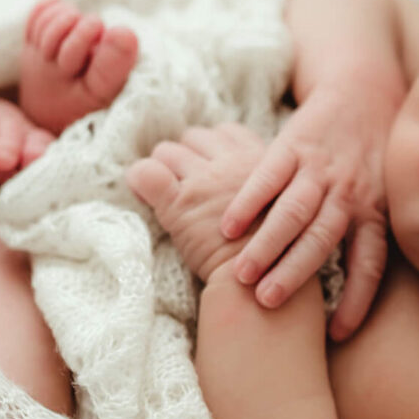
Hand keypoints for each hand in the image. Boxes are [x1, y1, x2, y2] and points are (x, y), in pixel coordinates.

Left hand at [125, 123, 268, 283]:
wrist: (258, 285)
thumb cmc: (271, 255)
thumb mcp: (279, 208)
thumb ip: (263, 188)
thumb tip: (238, 181)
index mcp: (260, 162)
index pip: (226, 133)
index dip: (212, 149)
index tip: (208, 171)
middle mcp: (232, 164)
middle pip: (195, 137)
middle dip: (186, 156)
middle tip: (184, 185)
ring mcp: (204, 181)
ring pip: (167, 151)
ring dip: (162, 169)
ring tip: (166, 195)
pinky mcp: (179, 204)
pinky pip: (146, 173)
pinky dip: (139, 178)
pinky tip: (144, 192)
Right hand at [218, 76, 396, 340]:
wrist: (363, 94)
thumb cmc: (373, 160)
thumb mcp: (384, 199)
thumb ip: (369, 240)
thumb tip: (359, 300)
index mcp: (373, 211)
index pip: (369, 263)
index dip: (357, 300)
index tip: (336, 335)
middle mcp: (348, 192)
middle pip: (321, 238)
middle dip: (294, 272)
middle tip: (266, 302)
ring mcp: (320, 168)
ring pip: (293, 210)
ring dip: (266, 242)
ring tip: (240, 273)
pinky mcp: (293, 144)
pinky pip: (268, 175)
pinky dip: (248, 200)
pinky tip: (226, 224)